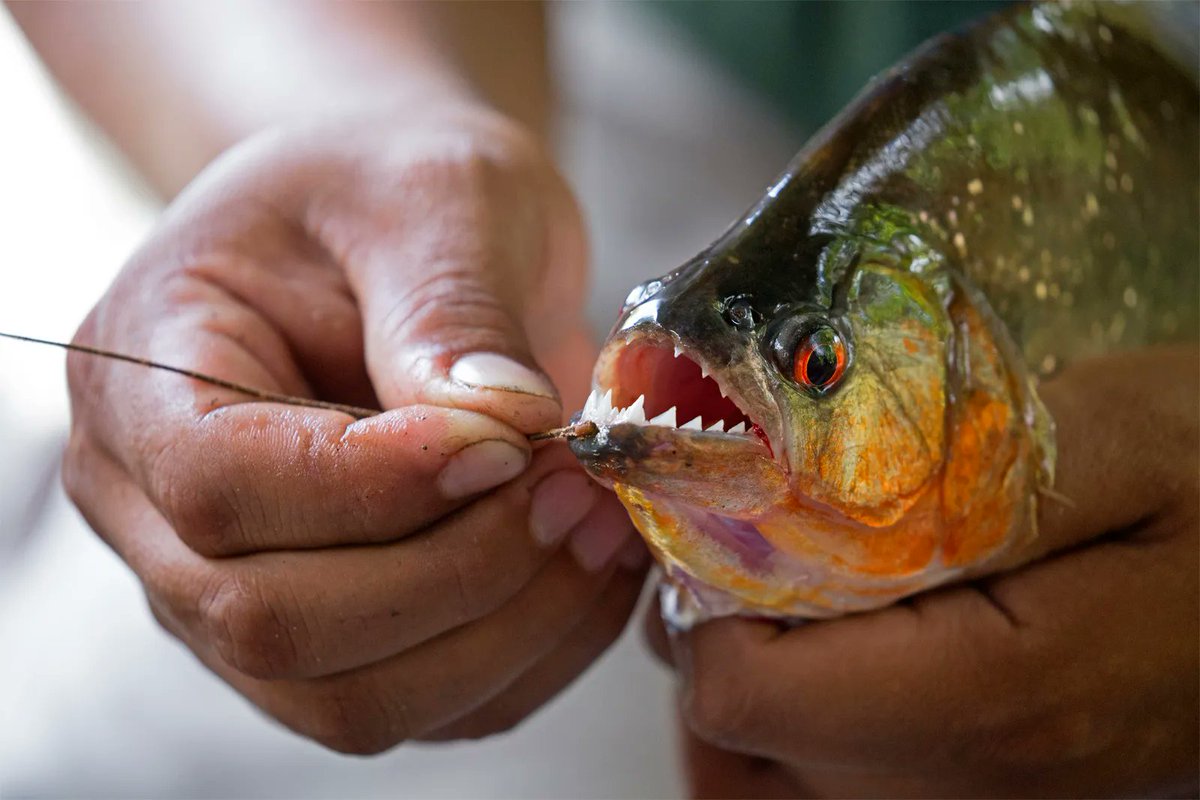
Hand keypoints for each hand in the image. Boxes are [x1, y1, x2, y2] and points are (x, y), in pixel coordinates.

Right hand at [63, 102, 647, 753]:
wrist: (395, 231)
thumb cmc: (390, 190)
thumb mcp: (430, 196)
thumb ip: (447, 310)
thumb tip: (499, 429)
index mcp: (145, 374)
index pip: (223, 487)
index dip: (378, 486)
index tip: (512, 435)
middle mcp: (160, 509)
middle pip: (278, 625)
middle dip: (462, 575)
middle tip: (575, 488)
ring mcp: (238, 590)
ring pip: (356, 700)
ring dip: (508, 631)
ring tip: (599, 525)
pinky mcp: (335, 636)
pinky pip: (429, 705)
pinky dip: (532, 656)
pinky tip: (589, 569)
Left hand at [648, 347, 1198, 796]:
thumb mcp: (1125, 440)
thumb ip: (950, 474)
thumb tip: (780, 496)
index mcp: (992, 697)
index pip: (740, 688)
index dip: (711, 589)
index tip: (745, 509)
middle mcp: (967, 786)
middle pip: (736, 735)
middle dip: (720, 622)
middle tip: (770, 529)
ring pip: (764, 774)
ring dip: (748, 673)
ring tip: (797, 578)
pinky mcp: (986, 798)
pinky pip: (822, 786)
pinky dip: (794, 717)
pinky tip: (835, 640)